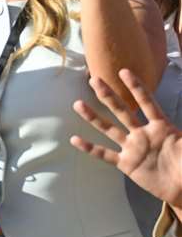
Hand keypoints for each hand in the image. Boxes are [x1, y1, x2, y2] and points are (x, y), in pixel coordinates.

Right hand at [73, 69, 181, 208]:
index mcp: (161, 127)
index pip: (147, 103)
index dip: (136, 88)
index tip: (123, 72)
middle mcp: (143, 134)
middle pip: (123, 111)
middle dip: (109, 96)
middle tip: (95, 80)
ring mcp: (133, 148)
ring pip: (109, 129)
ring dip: (93, 117)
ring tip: (78, 104)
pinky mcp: (126, 164)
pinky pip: (105, 154)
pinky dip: (90, 148)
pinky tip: (75, 140)